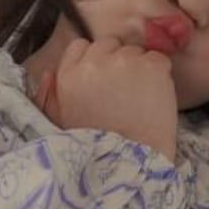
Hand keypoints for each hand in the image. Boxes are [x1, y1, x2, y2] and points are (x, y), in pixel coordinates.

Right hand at [36, 33, 178, 163]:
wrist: (130, 164)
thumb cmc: (94, 149)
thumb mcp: (58, 124)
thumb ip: (48, 96)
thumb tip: (48, 74)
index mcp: (68, 74)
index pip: (81, 46)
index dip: (95, 61)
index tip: (103, 80)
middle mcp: (94, 62)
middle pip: (109, 44)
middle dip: (117, 62)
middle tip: (124, 90)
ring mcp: (125, 61)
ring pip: (135, 51)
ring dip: (139, 68)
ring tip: (141, 98)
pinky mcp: (152, 66)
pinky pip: (158, 59)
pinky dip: (160, 74)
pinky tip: (156, 97)